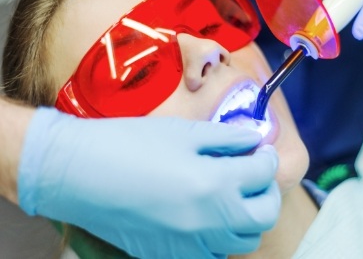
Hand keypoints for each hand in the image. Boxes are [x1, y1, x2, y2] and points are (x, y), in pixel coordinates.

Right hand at [18, 107, 280, 257]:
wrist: (79, 174)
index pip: (264, 174)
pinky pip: (213, 254)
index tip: (261, 151)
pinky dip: (221, 237)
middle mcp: (210, 222)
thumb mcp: (183, 132)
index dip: (267, 158)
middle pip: (264, 217)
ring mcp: (191, 245)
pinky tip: (206, 217)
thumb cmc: (129, 144)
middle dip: (267, 193)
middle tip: (255, 175)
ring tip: (233, 196)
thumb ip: (226, 138)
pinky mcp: (170, 256)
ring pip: (242, 241)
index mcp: (215, 184)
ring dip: (247, 217)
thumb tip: (254, 139)